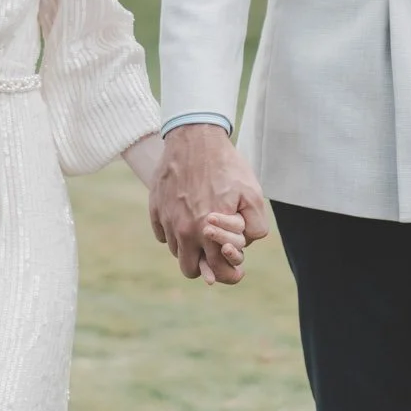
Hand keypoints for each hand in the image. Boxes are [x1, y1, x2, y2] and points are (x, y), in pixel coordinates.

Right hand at [149, 123, 268, 285]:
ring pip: (175, 251)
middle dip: (205, 266)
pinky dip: (173, 231)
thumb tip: (245, 245)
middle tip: (216, 252)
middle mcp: (184, 230)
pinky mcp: (155, 208)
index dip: (228, 275)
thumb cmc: (226, 165)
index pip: (216, 272)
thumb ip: (255, 226)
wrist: (194, 136)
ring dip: (189, 246)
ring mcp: (167, 220)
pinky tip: (186, 214)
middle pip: (190, 270)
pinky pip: (162, 233)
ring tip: (203, 227)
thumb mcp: (252, 193)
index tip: (235, 270)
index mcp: (209, 232)